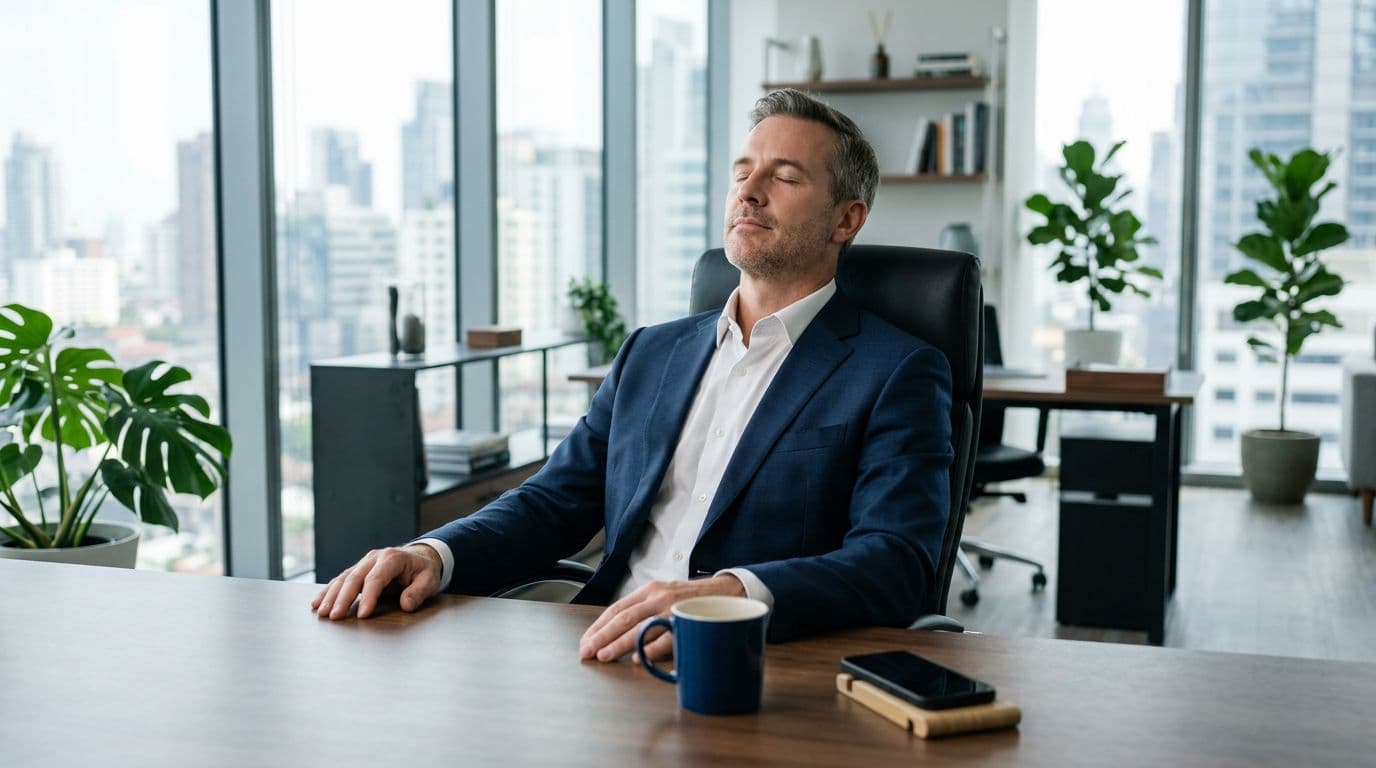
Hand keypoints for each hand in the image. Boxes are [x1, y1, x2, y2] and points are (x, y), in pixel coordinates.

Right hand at [311, 544, 442, 619]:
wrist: (419, 558)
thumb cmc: (424, 571)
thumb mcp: (429, 580)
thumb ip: (418, 591)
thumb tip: (406, 605)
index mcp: (392, 558)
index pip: (376, 578)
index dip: (368, 597)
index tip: (363, 615)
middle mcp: (374, 558)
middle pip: (354, 578)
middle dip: (343, 598)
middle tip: (334, 617)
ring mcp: (364, 563)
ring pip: (343, 579)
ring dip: (330, 596)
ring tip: (321, 613)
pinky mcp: (358, 570)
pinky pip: (340, 580)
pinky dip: (328, 592)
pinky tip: (317, 603)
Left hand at [578, 574, 745, 662]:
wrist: (731, 591)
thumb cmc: (695, 599)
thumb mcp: (666, 596)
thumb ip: (645, 610)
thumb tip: (617, 633)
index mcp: (651, 590)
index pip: (617, 608)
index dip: (599, 626)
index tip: (586, 641)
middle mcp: (659, 596)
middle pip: (623, 618)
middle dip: (602, 636)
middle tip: (587, 652)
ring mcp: (675, 609)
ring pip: (641, 627)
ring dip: (620, 643)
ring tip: (604, 656)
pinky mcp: (690, 621)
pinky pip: (668, 638)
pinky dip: (652, 649)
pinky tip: (639, 659)